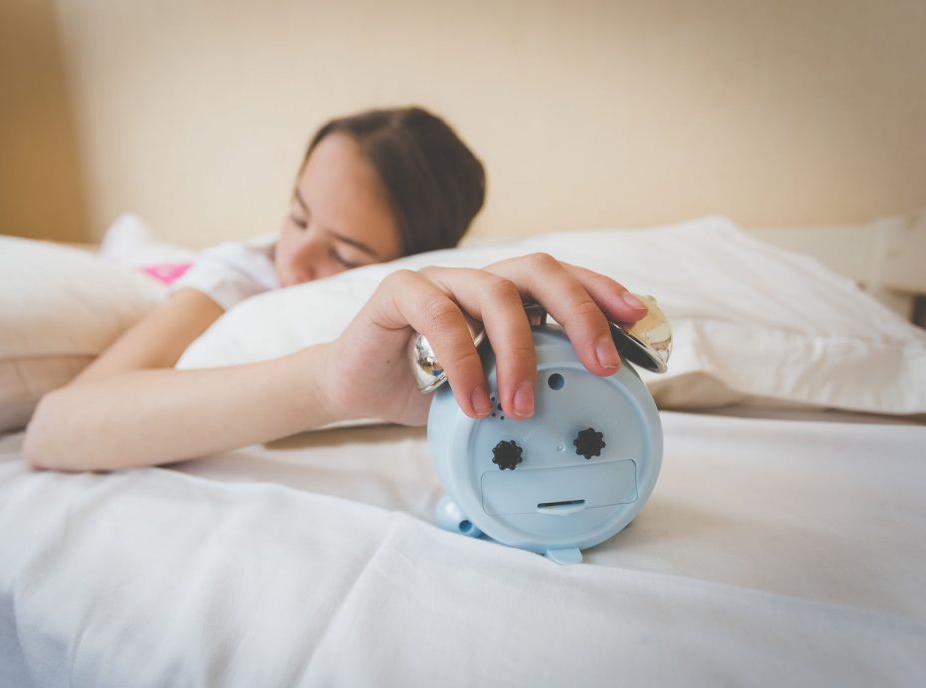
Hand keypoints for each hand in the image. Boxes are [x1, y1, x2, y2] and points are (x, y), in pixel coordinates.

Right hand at [315, 253, 649, 426]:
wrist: (356, 388)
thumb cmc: (426, 387)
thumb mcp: (488, 387)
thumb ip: (526, 381)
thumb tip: (585, 403)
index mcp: (505, 295)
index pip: (562, 280)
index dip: (603, 293)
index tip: (638, 320)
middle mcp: (477, 279)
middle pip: (539, 271)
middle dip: (579, 313)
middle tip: (599, 363)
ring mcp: (439, 279)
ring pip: (496, 293)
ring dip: (518, 353)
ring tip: (520, 408)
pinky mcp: (399, 290)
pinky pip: (441, 317)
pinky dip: (464, 361)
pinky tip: (472, 402)